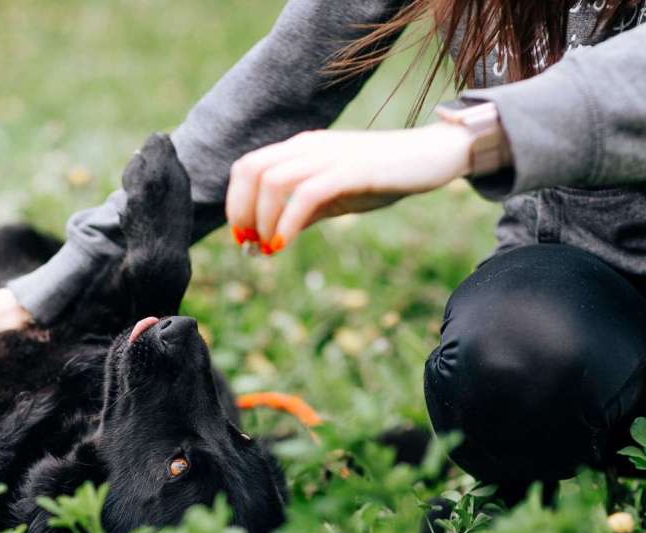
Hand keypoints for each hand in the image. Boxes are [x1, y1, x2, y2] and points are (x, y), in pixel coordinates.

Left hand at [225, 122, 473, 252]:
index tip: (243, 236)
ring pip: (273, 180)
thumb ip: (304, 213)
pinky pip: (306, 194)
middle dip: (241, 211)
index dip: (236, 201)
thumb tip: (270, 239)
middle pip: (252, 170)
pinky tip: (284, 245)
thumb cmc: (385, 177)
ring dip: (262, 219)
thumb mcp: (336, 198)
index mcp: (302, 149)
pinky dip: (287, 223)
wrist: (434, 155)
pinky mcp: (352, 169)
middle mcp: (309, 146)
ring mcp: (330, 155)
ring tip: (267, 247)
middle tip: (248, 244)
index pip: (249, 166)